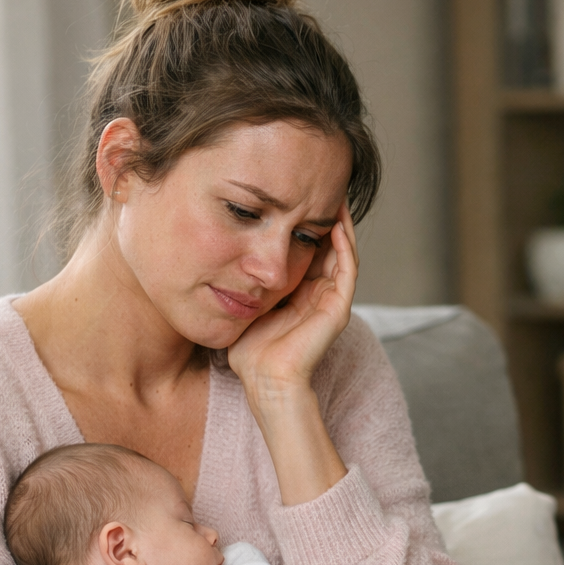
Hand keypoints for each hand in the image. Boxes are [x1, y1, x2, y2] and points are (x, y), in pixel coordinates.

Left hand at [228, 202, 358, 398]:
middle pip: (327, 245)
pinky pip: (348, 268)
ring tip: (334, 194)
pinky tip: (336, 222)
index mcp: (300, 292)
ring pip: (342, 252)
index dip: (303, 222)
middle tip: (320, 185)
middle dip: (324, 216)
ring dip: (340, 224)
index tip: (293, 194)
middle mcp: (319, 293)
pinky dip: (345, 245)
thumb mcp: (242, 303)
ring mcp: (332, 300)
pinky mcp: (338, 307)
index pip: (307, 248)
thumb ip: (241, 280)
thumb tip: (215, 251)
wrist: (265, 380)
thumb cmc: (250, 350)